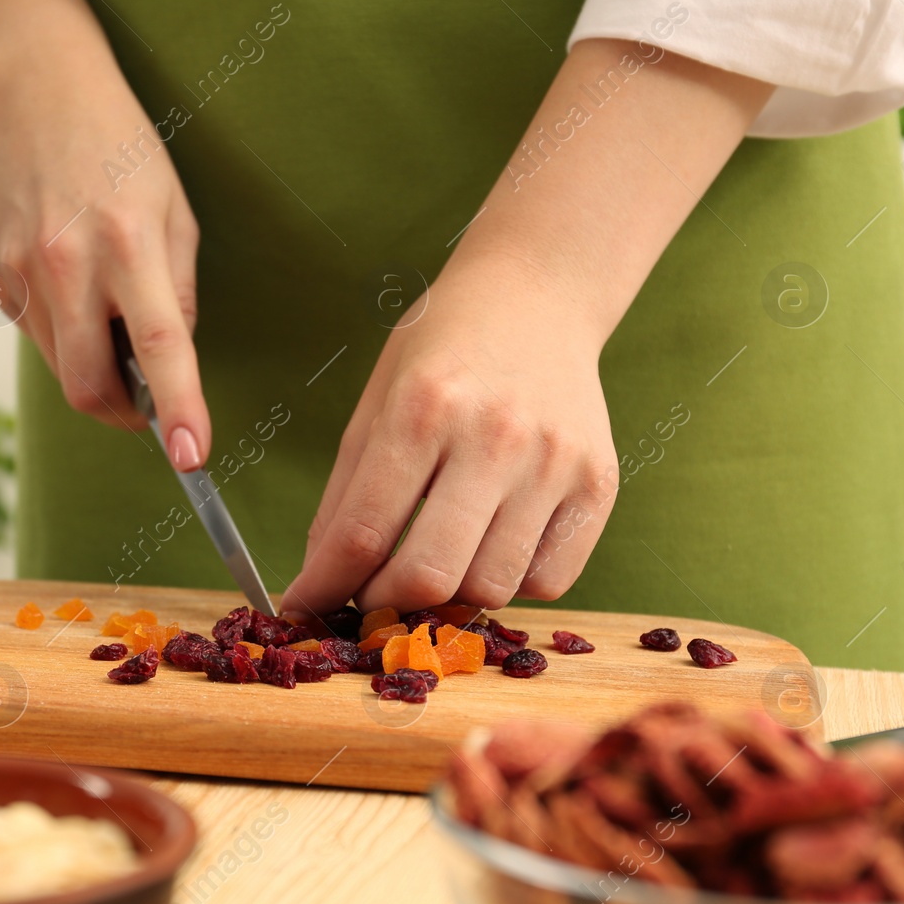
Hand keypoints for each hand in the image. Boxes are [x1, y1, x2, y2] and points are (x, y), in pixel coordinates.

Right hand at [0, 0, 209, 469]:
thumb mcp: (175, 211)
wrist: (38, 93)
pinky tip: (69, 278)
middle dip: (123, 414)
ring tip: (106, 308)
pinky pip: (35, 334)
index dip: (179, 408)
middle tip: (145, 402)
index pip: (159, 346)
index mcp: (128, 244)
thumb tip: (171, 362)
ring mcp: (21, 272)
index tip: (192, 458)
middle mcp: (68, 263)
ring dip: (92, 365)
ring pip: (60, 367)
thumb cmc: (121, 150)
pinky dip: (62, 329)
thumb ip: (178, 291)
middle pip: (89, 387)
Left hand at [281, 38, 770, 615]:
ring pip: (491, 587)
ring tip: (431, 568)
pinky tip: (487, 551)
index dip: (325, 586)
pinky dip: (510, 586)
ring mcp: (555, 462)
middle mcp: (494, 436)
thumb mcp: (375, 403)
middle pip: (430, 574)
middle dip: (384, 605)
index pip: (364, 532)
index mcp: (423, 408)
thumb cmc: (441, 352)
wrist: (537, 296)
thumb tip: (318, 583)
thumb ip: (345, 496)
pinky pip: (549, 580)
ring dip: (449, 598)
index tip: (305, 606)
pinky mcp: (599, 483)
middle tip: (368, 600)